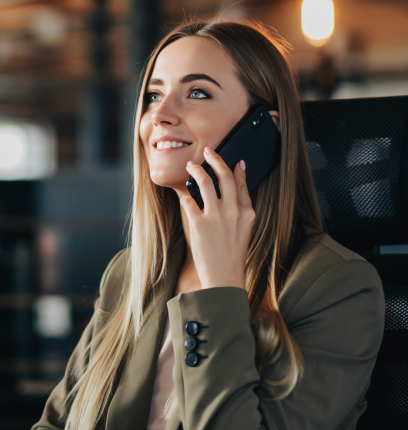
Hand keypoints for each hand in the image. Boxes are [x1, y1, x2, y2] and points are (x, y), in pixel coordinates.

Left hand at [179, 147, 254, 289]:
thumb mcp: (245, 232)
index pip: (242, 184)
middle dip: (216, 160)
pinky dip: (184, 194)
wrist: (224, 277)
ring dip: (197, 170)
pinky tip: (182, 191)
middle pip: (225, 176)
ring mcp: (215, 216)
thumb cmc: (232, 256)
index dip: (237, 170)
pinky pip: (189, 200)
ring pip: (206, 182)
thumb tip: (234, 193)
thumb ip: (241, 211)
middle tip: (209, 152)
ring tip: (190, 166)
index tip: (235, 161)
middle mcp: (233, 211)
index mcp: (247, 213)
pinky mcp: (198, 223)